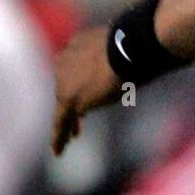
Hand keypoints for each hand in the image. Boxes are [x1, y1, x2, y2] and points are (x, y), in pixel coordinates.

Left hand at [51, 26, 122, 155]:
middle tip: (82, 116)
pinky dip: (59, 137)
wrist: (127, 48)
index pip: (74, 65)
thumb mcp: (121, 47)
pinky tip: (59, 151)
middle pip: (66, 84)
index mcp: (77, 44)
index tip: (85, 87)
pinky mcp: (69, 99)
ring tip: (73, 137)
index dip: (79, 78)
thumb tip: (135, 55)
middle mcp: (65, 60)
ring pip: (64, 105)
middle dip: (74, 97)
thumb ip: (114, 55)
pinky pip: (60, 122)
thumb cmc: (134, 44)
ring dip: (68, 121)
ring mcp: (64, 80)